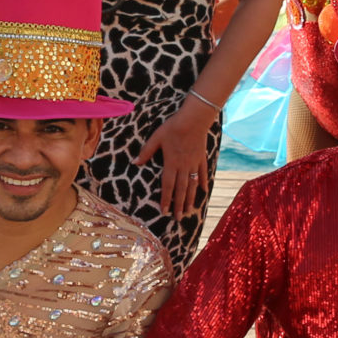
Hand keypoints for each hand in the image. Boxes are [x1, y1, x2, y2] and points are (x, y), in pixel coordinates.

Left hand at [132, 98, 218, 220]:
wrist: (193, 119)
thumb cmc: (173, 127)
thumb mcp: (156, 138)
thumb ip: (146, 152)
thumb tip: (135, 162)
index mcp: (171, 163)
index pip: (167, 186)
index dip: (165, 199)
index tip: (164, 211)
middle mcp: (183, 167)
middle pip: (181, 189)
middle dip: (179, 205)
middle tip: (179, 218)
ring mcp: (194, 163)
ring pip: (192, 185)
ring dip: (190, 198)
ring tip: (189, 210)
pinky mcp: (201, 158)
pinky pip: (202, 173)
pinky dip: (203, 182)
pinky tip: (203, 191)